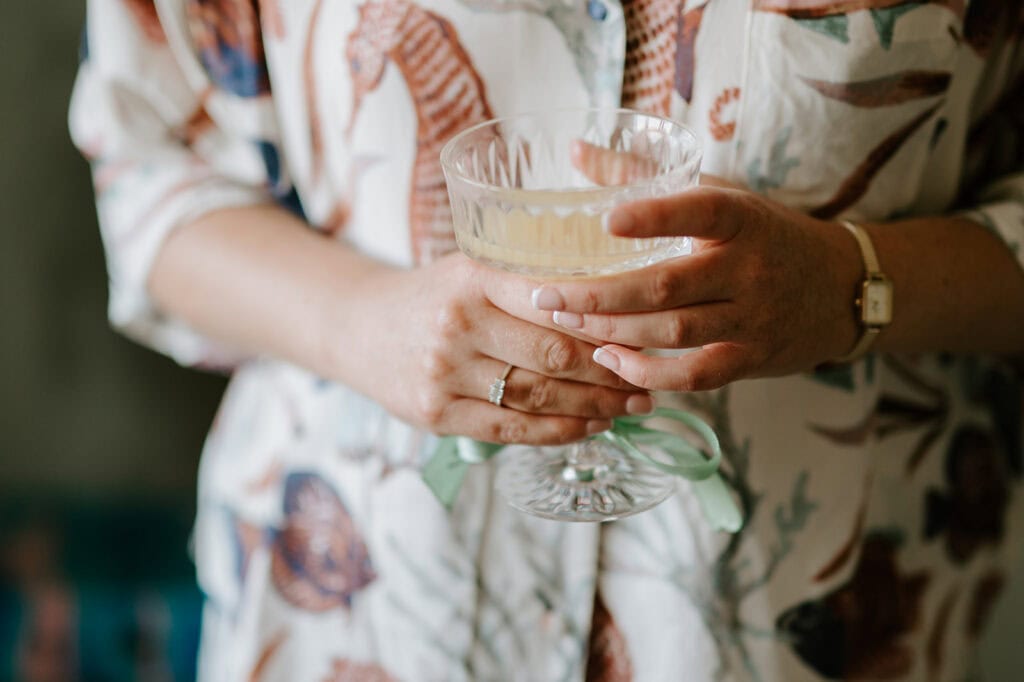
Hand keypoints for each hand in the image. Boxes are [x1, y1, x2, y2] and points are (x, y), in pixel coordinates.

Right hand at [339, 253, 652, 444]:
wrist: (358, 328)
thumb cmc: (432, 296)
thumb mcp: (470, 269)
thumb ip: (525, 283)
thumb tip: (612, 306)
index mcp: (472, 277)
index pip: (553, 302)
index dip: (604, 323)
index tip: (643, 334)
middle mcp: (456, 324)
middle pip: (552, 355)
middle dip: (610, 372)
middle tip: (649, 379)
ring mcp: (444, 373)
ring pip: (537, 396)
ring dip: (594, 407)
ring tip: (631, 407)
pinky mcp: (436, 414)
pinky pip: (511, 429)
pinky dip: (557, 431)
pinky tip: (589, 427)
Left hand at [528, 186, 862, 390]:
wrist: (841, 288)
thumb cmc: (764, 235)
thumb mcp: (721, 195)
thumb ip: (647, 176)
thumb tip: (576, 152)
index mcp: (741, 219)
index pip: (701, 211)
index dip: (656, 217)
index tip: (607, 219)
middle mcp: (749, 269)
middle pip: (666, 286)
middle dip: (598, 295)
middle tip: (545, 296)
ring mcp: (752, 319)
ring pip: (673, 332)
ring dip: (613, 332)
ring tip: (564, 324)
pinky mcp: (750, 359)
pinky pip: (694, 375)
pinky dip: (648, 374)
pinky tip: (609, 361)